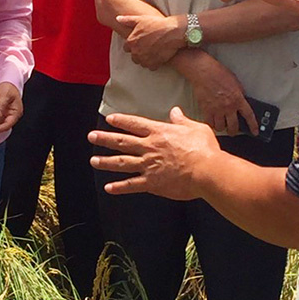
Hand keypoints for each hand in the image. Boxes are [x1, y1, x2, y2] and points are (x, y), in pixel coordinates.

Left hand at [89, 108, 220, 198]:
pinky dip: (119, 187)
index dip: (121, 121)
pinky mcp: (152, 182)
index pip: (135, 124)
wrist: (206, 171)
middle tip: (91, 136)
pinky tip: (109, 188)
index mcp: (159, 133)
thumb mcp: (196, 128)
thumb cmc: (204, 149)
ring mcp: (148, 165)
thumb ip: (182, 120)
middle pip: (122, 141)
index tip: (109, 119)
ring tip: (93, 161)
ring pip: (122, 162)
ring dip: (106, 161)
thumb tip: (175, 111)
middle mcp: (150, 147)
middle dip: (104, 138)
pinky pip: (132, 185)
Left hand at [117, 13, 184, 69]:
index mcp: (131, 42)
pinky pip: (151, 67)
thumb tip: (117, 19)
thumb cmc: (157, 24)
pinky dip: (154, 63)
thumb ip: (127, 20)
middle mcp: (136, 52)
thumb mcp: (141, 19)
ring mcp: (145, 59)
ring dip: (146, 59)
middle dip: (139, 53)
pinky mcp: (154, 64)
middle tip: (147, 47)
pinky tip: (158, 56)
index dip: (133, 45)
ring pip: (142, 63)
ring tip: (153, 51)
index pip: (126, 48)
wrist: (173, 31)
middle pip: (134, 57)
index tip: (139, 42)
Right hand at [178, 52, 257, 135]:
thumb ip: (239, 93)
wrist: (204, 72)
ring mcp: (217, 110)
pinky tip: (212, 122)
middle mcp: (228, 107)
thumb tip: (241, 101)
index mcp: (238, 99)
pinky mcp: (206, 110)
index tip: (255, 131)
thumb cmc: (218, 73)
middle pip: (233, 126)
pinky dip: (211, 124)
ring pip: (220, 127)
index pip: (249, 115)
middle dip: (234, 131)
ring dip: (222, 127)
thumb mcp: (235, 82)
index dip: (253, 125)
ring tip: (221, 125)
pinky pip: (210, 123)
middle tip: (233, 131)